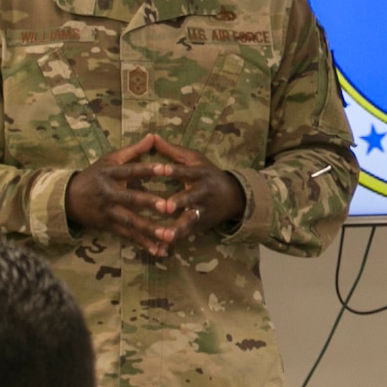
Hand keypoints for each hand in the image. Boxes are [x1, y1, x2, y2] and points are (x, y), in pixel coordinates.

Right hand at [66, 134, 175, 257]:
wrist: (68, 198)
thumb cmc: (94, 175)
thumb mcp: (110, 159)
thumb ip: (133, 151)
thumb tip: (153, 136)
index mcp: (110, 173)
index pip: (131, 170)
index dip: (148, 169)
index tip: (166, 168)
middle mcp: (109, 193)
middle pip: (130, 199)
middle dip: (148, 203)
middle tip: (168, 207)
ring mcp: (108, 212)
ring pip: (130, 222)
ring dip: (149, 230)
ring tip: (168, 236)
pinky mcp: (109, 227)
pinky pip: (128, 236)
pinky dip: (143, 243)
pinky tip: (159, 250)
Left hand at [143, 136, 244, 250]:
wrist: (234, 197)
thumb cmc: (208, 174)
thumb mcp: (195, 159)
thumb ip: (172, 151)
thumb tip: (152, 136)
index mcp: (199, 174)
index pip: (184, 171)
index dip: (172, 170)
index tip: (158, 169)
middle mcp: (202, 194)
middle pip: (190, 198)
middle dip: (178, 203)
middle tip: (164, 207)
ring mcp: (202, 212)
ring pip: (189, 221)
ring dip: (177, 229)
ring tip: (164, 236)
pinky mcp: (199, 226)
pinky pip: (185, 235)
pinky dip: (174, 242)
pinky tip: (160, 250)